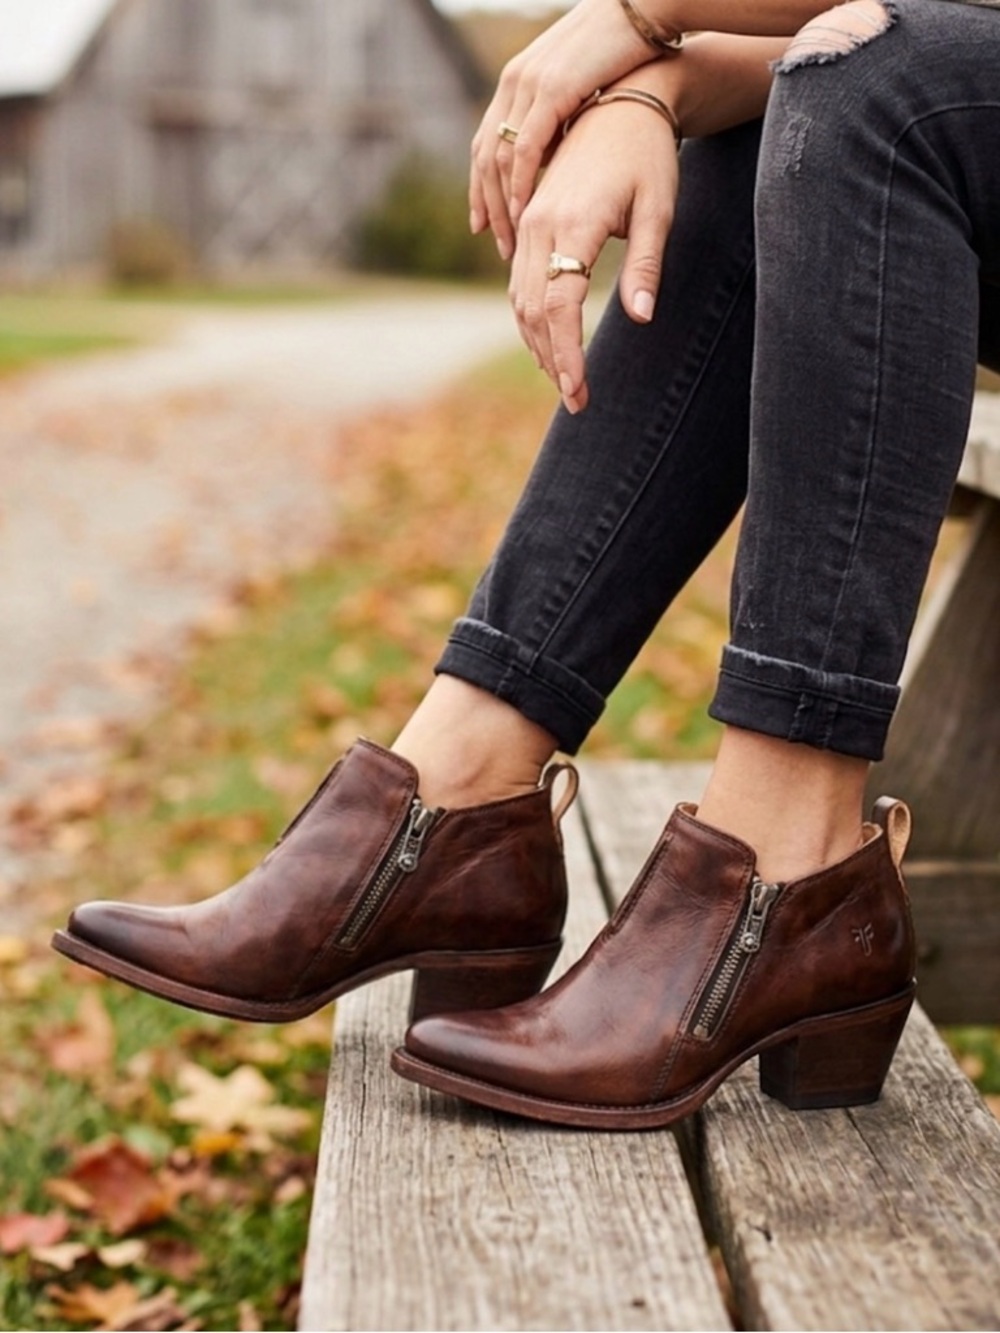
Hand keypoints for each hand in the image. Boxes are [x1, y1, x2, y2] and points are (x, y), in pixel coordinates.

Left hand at [471, 0, 656, 259]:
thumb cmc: (620, 52)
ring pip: (500, 158)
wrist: (644, 10)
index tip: (485, 227)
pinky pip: (526, 148)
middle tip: (498, 246)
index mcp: (516, 83)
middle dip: (488, 207)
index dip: (481, 190)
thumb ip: (558, 121)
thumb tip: (554, 158)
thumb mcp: (577, 91)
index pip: (485, 145)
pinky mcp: (552, 89)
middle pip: (486, 157)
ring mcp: (529, 85)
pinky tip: (525, 214)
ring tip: (511, 243)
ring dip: (503, 206)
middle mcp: (514, 83)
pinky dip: (521, 184)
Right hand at [509, 99, 679, 413]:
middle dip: (552, 361)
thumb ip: (647, 267)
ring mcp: (528, 223)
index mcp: (571, 224)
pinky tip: (551, 345)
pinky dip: (531, 320)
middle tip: (576, 401)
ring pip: (519, 300)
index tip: (578, 392)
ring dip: (539, 345)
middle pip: (531, 311)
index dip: (566, 355)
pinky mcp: (529, 222)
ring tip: (565, 382)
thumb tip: (641, 319)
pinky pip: (519, 282)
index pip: (558, 307)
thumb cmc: (649, 159)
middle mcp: (539, 225)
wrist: (621, 105)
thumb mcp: (658, 211)